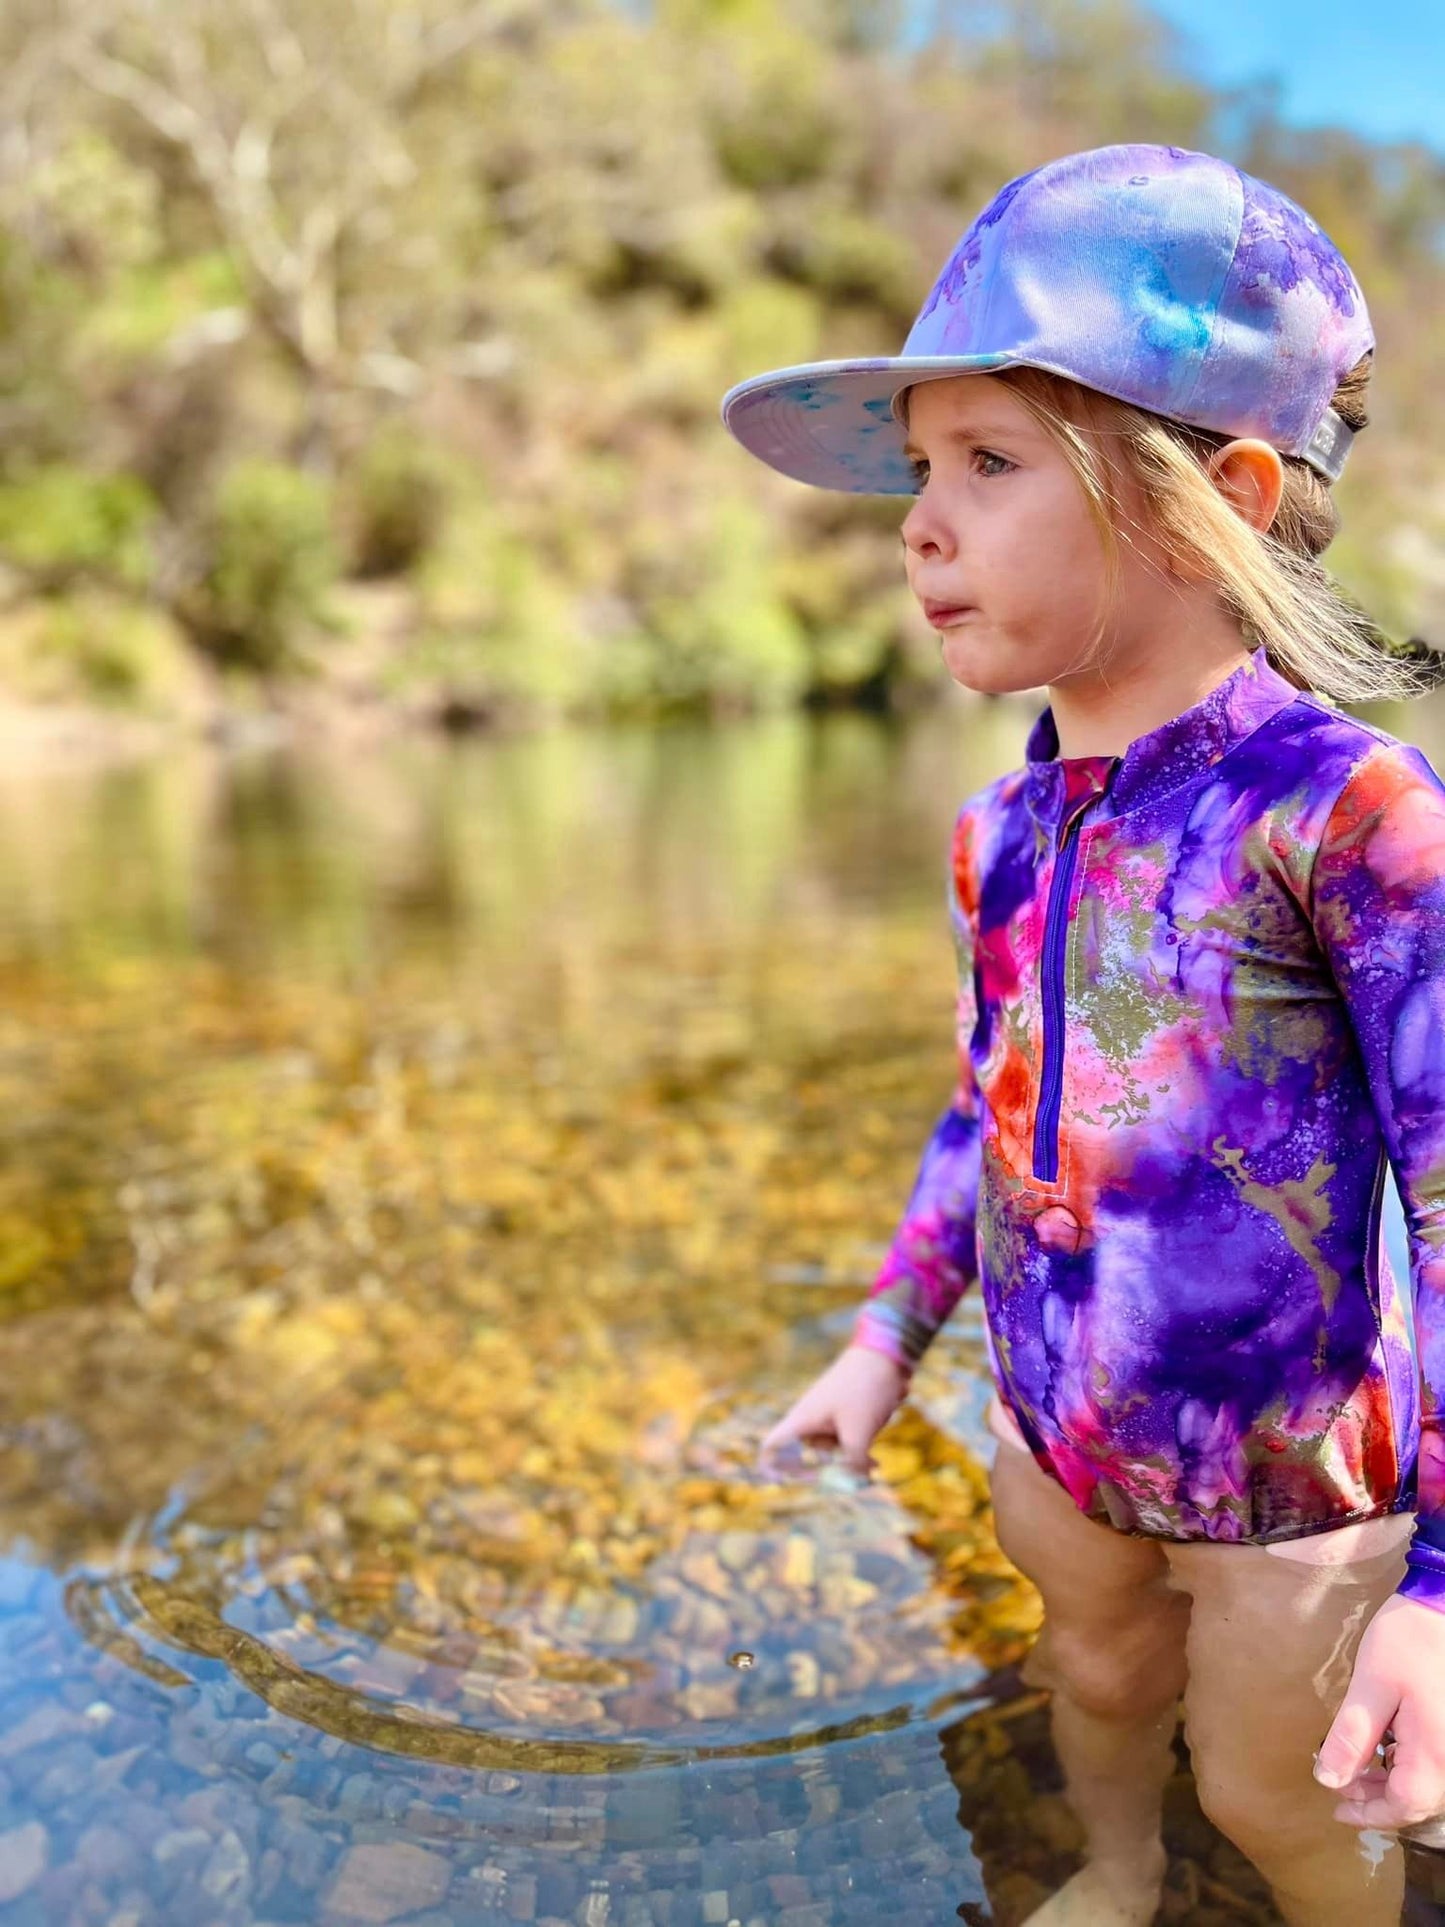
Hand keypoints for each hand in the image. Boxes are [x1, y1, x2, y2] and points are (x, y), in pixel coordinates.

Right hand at [757, 1342, 908, 1476]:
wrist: (886, 1356)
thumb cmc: (864, 1389)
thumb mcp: (859, 1431)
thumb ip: (853, 1462)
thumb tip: (856, 1480)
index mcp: (802, 1421)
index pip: (771, 1447)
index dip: (772, 1468)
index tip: (787, 1484)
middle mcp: (811, 1420)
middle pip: (806, 1457)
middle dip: (825, 1472)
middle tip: (845, 1481)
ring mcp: (828, 1418)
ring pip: (830, 1451)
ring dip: (848, 1462)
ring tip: (872, 1464)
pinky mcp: (846, 1416)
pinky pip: (846, 1442)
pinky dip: (857, 1454)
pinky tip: (876, 1463)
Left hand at [1314, 1593, 1444, 1831]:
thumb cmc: (1410, 1640)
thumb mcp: (1372, 1685)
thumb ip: (1351, 1736)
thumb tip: (1328, 1779)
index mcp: (1435, 1755)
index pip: (1403, 1805)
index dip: (1368, 1813)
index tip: (1336, 1808)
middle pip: (1416, 1799)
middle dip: (1377, 1799)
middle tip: (1339, 1786)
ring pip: (1425, 1783)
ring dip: (1391, 1782)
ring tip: (1355, 1768)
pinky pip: (1432, 1762)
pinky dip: (1406, 1765)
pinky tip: (1383, 1748)